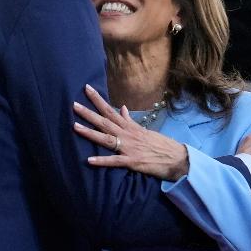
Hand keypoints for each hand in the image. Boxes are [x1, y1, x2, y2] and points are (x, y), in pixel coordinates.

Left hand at [73, 85, 188, 180]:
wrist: (177, 158)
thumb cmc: (160, 144)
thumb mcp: (144, 129)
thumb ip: (130, 120)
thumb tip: (121, 107)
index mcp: (129, 126)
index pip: (110, 110)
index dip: (97, 99)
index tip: (86, 88)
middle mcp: (127, 134)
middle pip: (104, 121)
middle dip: (88, 113)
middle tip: (73, 104)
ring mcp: (129, 147)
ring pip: (106, 138)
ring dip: (90, 133)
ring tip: (75, 127)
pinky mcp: (132, 162)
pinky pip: (114, 161)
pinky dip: (102, 161)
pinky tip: (89, 161)